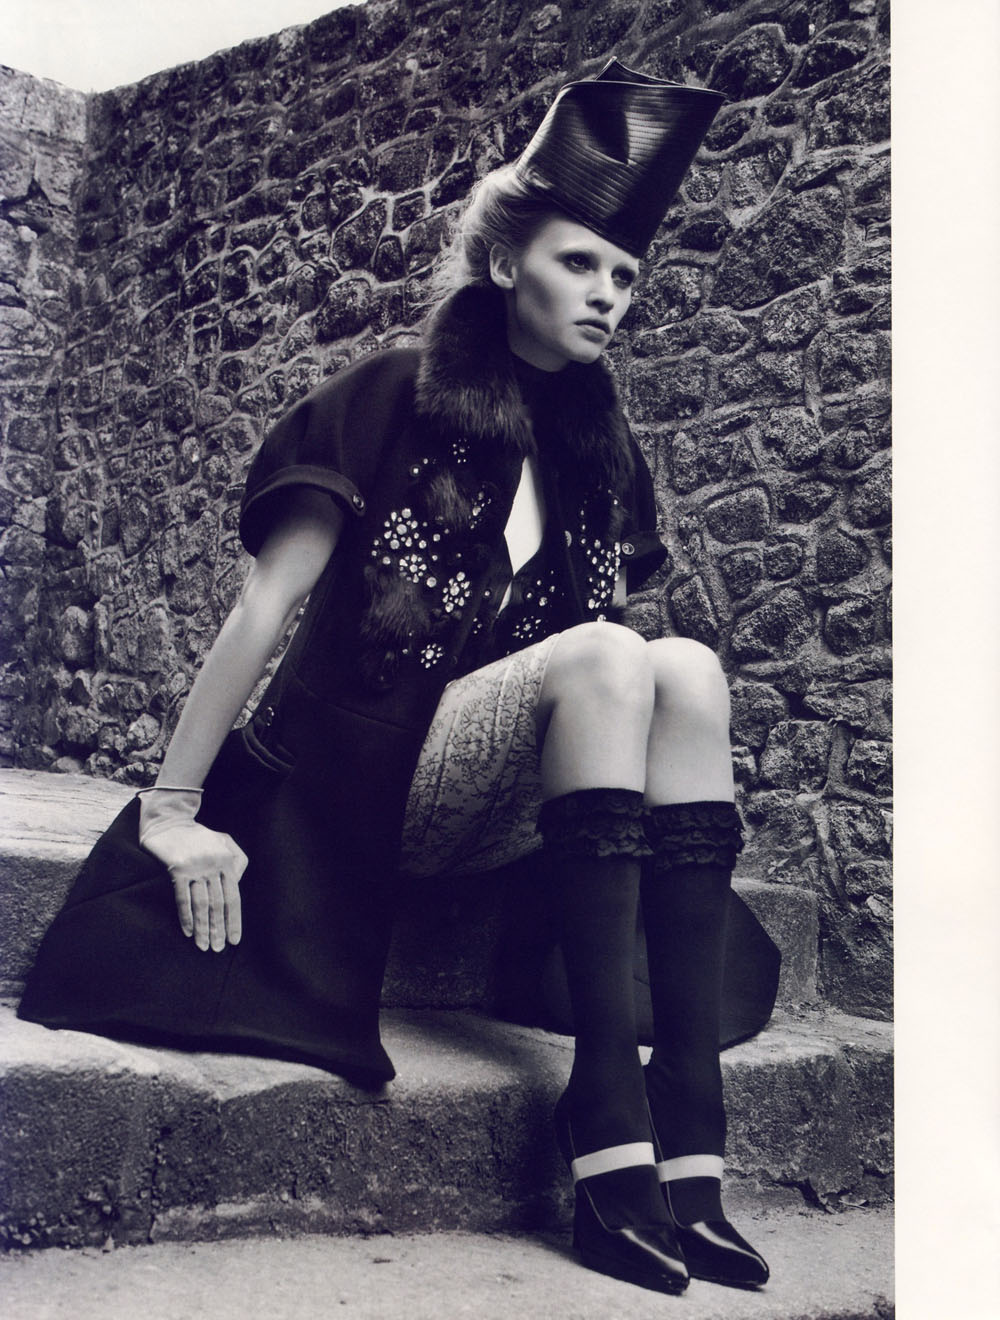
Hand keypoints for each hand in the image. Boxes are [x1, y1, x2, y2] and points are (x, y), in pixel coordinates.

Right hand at [141, 821, 247, 951]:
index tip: (234, 940)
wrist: (169, 821)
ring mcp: (196, 867)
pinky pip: (183, 898)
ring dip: (203, 928)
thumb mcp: (224, 840)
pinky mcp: (177, 869)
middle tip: (218, 949)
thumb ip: (236, 859)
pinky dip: (186, 917)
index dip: (234, 920)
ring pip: (202, 904)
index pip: (233, 897)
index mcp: (227, 860)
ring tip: (203, 946)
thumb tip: (237, 883)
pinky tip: (188, 931)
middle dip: (219, 929)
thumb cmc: (198, 835)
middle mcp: (214, 865)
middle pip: (219, 904)